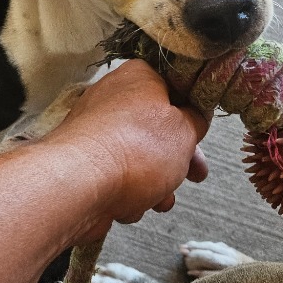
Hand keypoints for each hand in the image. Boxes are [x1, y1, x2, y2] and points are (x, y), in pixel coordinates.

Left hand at [44, 61, 208, 240]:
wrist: (79, 186)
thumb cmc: (135, 149)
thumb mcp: (186, 130)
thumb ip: (196, 121)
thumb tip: (195, 118)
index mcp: (139, 76)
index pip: (174, 87)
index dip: (192, 113)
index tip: (202, 132)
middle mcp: (113, 97)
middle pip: (157, 128)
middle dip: (178, 158)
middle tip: (195, 174)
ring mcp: (95, 130)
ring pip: (138, 157)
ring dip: (156, 181)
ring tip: (161, 199)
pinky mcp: (84, 162)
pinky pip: (116, 176)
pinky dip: (128, 192)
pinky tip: (133, 206)